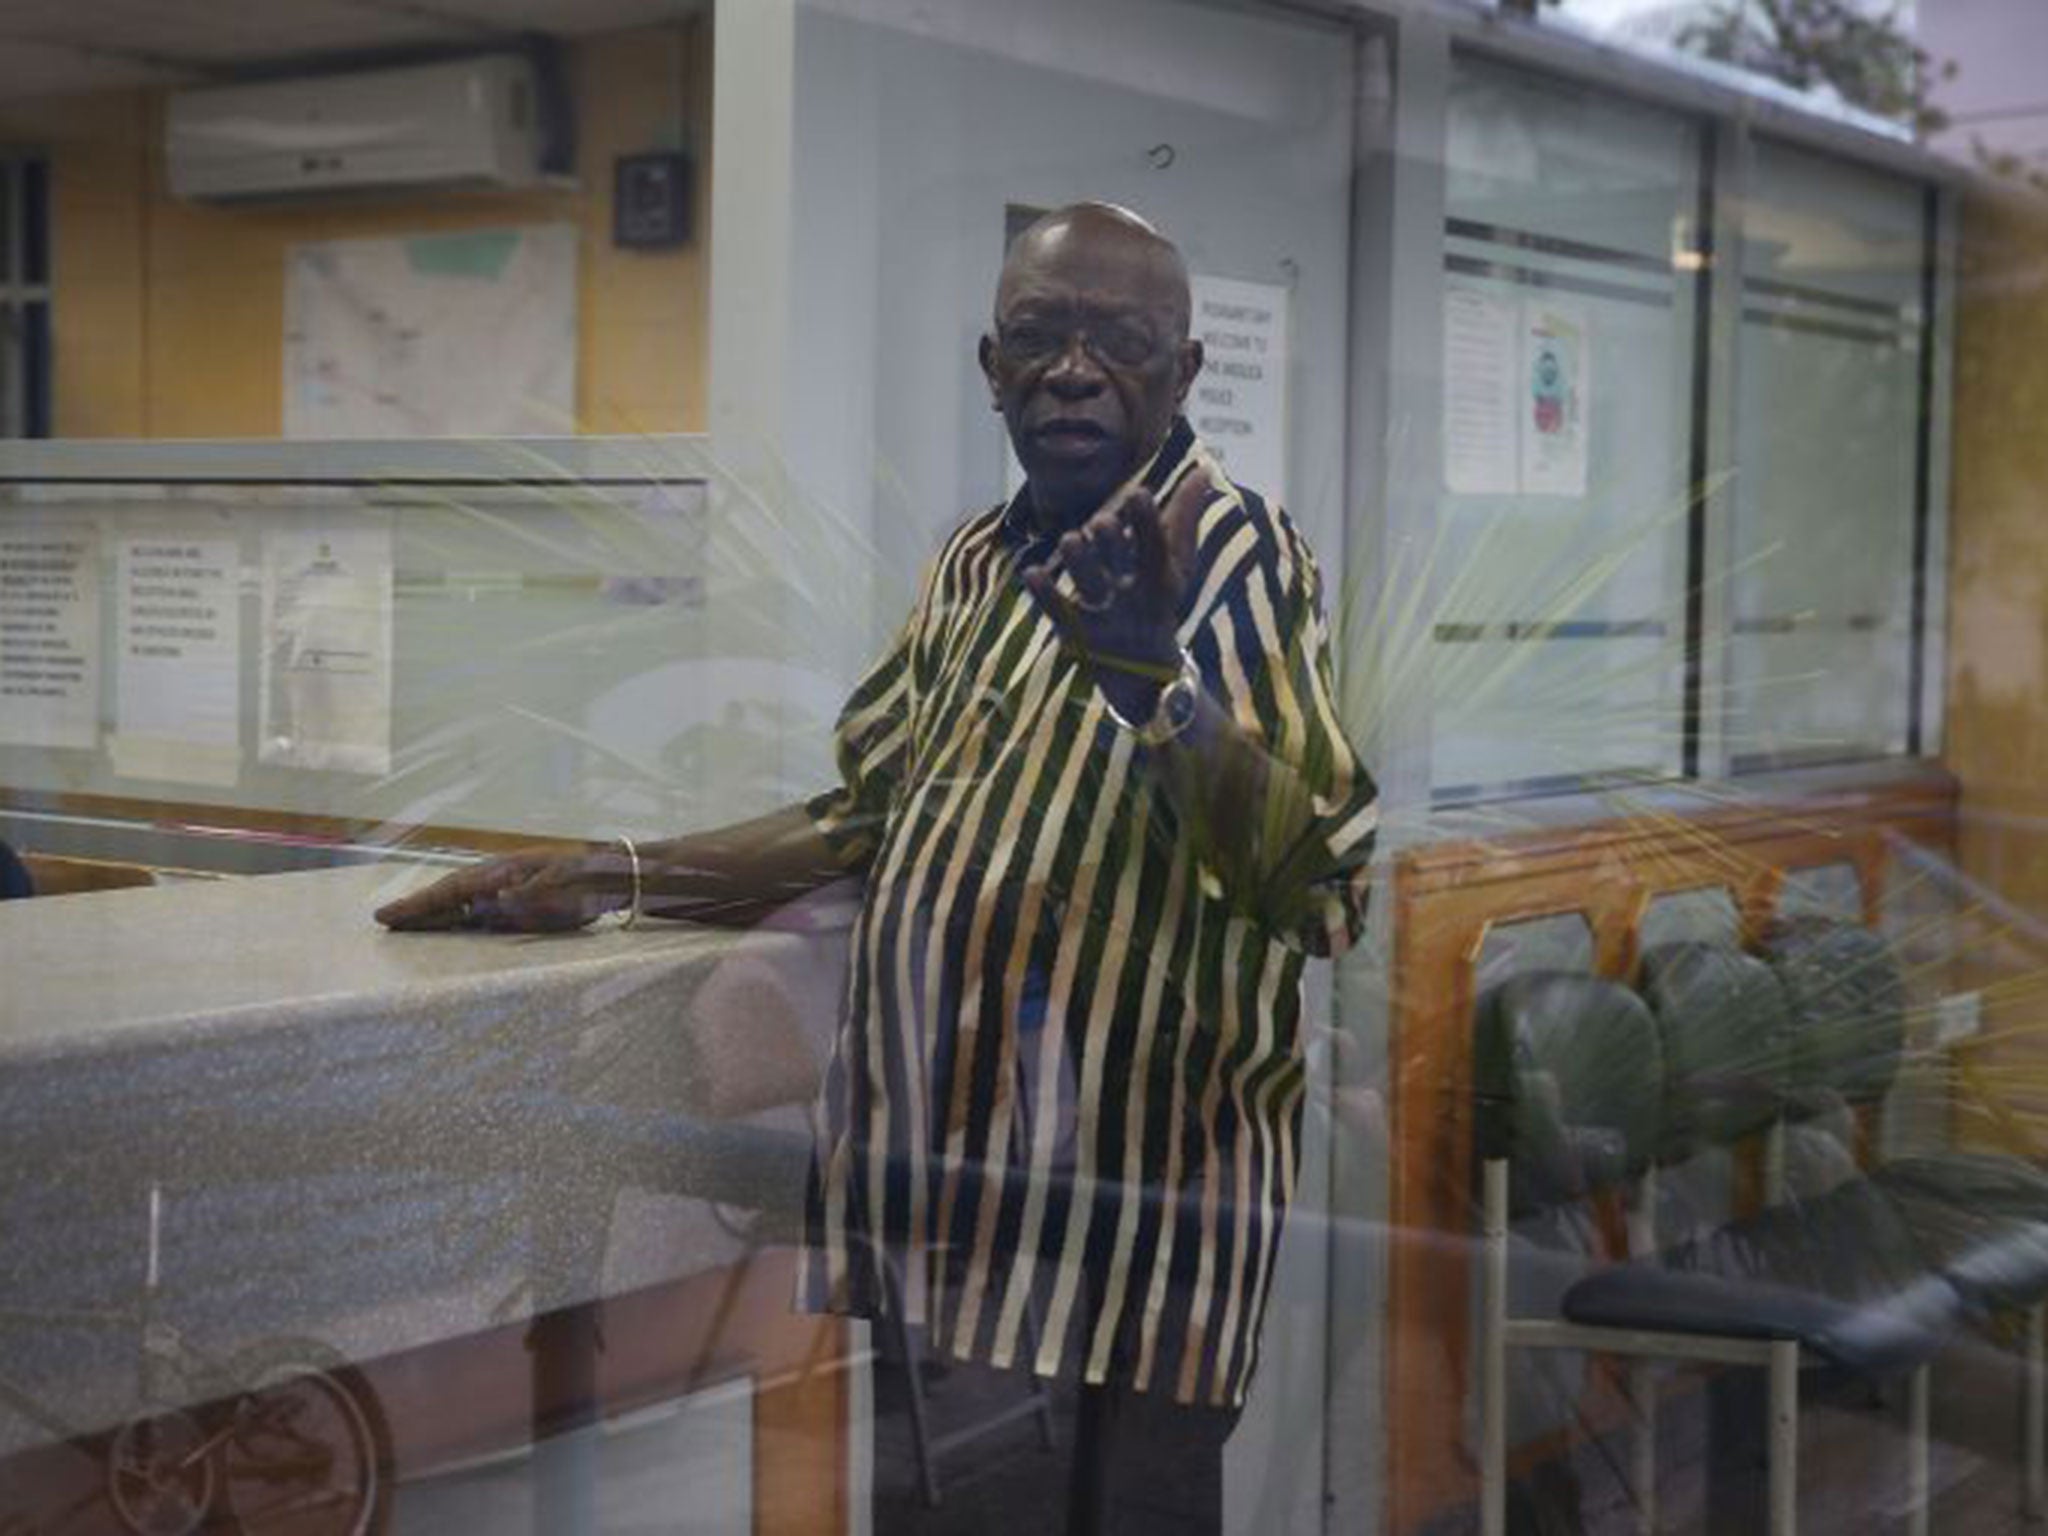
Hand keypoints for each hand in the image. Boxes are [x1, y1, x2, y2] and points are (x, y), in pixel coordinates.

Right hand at [374, 848, 614, 931]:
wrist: (609, 876)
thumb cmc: (583, 883)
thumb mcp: (557, 888)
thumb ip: (526, 895)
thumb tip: (493, 900)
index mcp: (501, 873)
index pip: (451, 890)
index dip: (419, 904)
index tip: (388, 914)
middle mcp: (496, 880)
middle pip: (448, 895)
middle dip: (416, 908)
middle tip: (382, 921)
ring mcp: (504, 891)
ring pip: (460, 903)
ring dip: (432, 913)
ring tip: (402, 925)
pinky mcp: (516, 904)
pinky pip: (477, 913)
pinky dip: (456, 918)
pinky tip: (444, 926)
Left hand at [1021, 465, 1211, 697]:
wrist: (1146, 679)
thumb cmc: (1159, 605)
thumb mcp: (1177, 565)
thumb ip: (1184, 517)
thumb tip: (1202, 470)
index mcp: (1162, 580)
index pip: (1158, 549)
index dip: (1149, 524)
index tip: (1138, 493)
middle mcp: (1136, 600)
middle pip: (1127, 571)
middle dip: (1114, 547)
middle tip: (1100, 520)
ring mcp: (1108, 621)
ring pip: (1093, 590)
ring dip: (1081, 566)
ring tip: (1069, 539)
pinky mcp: (1080, 637)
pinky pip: (1061, 615)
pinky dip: (1047, 595)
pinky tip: (1030, 572)